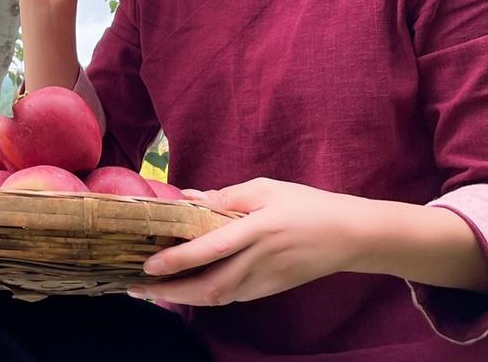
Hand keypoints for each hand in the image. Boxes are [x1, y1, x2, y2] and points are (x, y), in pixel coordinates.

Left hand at [125, 177, 366, 306]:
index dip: (178, 260)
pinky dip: (206, 295)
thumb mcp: (266, 189)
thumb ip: (225, 196)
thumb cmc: (306, 205)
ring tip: (154, 291)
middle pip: (209, 286)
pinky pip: (232, 296)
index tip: (149, 264)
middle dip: (170, 292)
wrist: (350, 236)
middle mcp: (259, 260)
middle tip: (138, 288)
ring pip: (218, 297)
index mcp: (256, 230)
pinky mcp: (270, 289)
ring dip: (183, 298)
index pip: (210, 249)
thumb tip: (187, 198)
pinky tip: (187, 288)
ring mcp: (266, 280)